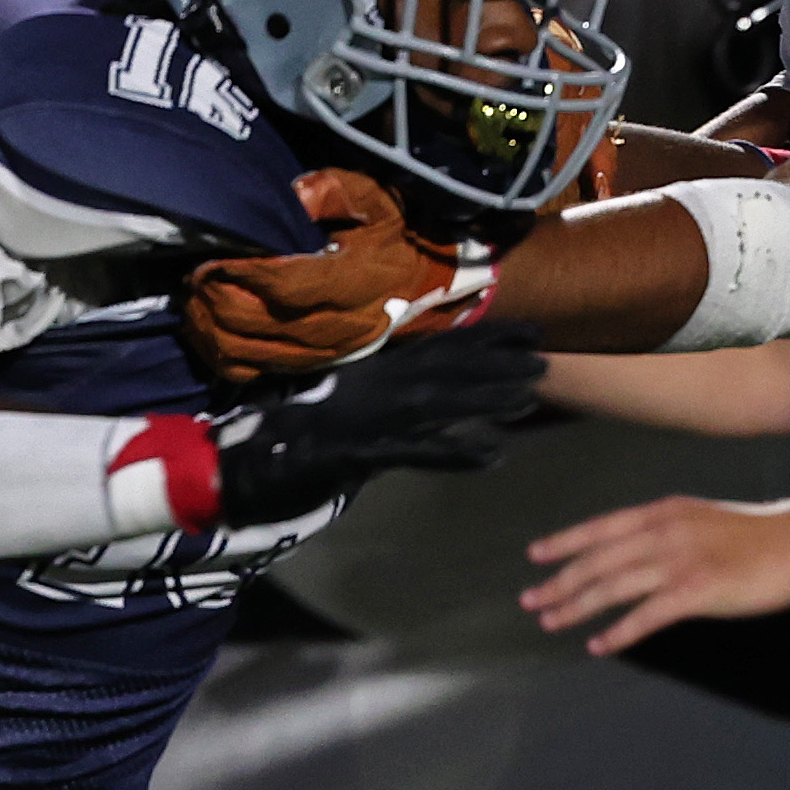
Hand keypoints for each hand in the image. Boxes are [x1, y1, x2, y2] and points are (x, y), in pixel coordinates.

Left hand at [184, 167, 489, 385]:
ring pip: (247, 354)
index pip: (288, 286)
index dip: (242, 274)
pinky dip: (219, 354)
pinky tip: (205, 328)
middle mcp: (338, 325)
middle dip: (213, 298)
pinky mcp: (309, 365)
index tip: (212, 257)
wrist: (426, 284)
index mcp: (356, 281)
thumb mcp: (373, 198)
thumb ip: (332, 191)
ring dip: (208, 328)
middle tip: (194, 273)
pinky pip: (252, 372)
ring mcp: (321, 352)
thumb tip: (291, 196)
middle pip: (255, 323)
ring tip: (193, 299)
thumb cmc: (394, 234)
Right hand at [208, 322, 543, 527]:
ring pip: (440, 401)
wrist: (243, 459)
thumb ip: (385, 392)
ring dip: (486, 397)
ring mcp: (370, 416)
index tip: (532, 330)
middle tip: (546, 358)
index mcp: (375, 370)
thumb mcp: (347, 402)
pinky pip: (417, 452)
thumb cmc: (293, 432)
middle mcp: (377, 384)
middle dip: (497, 362)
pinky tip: (493, 455)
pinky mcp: (361, 451)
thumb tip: (426, 383)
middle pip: (448, 368)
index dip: (488, 338)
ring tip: (532, 397)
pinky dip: (456, 453)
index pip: (440, 348)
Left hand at [520, 495, 789, 654]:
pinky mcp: (695, 592)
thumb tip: (637, 553)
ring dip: (577, 606)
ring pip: (612, 586)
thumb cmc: (758, 535)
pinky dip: (619, 632)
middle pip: (598, 560)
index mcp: (664, 512)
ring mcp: (678, 562)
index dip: (566, 542)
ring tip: (550, 621)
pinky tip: (600, 646)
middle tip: (530, 600)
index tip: (536, 555)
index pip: (601, 527)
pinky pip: (646, 616)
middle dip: (560, 581)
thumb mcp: (702, 519)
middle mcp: (663, 533)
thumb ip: (668, 532)